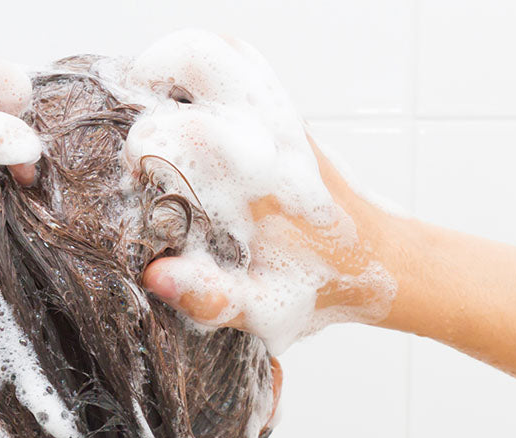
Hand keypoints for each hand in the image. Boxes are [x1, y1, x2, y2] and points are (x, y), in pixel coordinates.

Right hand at [124, 30, 397, 353]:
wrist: (381, 262)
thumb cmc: (321, 285)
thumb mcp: (262, 306)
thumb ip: (209, 296)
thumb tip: (157, 276)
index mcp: (259, 181)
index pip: (182, 132)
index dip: (143, 150)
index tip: (135, 178)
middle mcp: (270, 135)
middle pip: (201, 59)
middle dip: (152, 76)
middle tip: (134, 117)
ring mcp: (280, 117)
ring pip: (222, 51)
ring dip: (176, 65)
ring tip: (151, 97)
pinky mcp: (286, 114)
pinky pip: (242, 64)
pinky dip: (204, 70)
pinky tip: (185, 104)